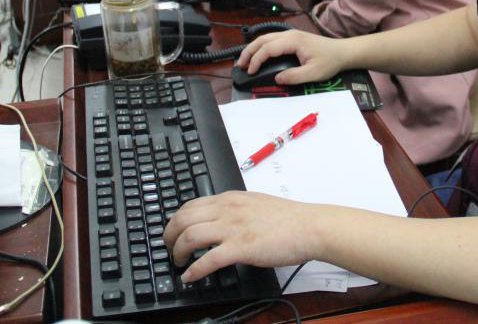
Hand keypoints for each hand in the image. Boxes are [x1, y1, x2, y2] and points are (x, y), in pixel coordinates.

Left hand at [164, 191, 322, 281]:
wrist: (308, 226)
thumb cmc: (288, 218)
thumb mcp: (256, 204)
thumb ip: (236, 209)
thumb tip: (222, 221)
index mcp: (230, 199)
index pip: (190, 205)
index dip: (176, 221)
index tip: (173, 232)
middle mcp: (227, 210)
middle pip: (183, 218)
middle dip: (169, 235)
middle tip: (168, 248)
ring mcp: (233, 228)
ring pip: (190, 237)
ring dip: (177, 252)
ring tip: (178, 263)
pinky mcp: (241, 248)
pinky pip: (208, 260)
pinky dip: (194, 271)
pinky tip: (190, 277)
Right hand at [237, 30, 347, 84]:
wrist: (342, 52)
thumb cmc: (330, 61)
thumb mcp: (313, 73)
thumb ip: (294, 76)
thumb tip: (277, 78)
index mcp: (293, 41)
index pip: (268, 48)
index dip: (257, 60)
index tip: (251, 72)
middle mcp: (289, 34)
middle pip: (262, 39)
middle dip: (249, 52)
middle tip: (240, 66)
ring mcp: (290, 35)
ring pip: (265, 38)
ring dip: (253, 49)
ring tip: (245, 62)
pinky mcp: (292, 38)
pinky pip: (271, 40)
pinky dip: (261, 47)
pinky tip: (258, 56)